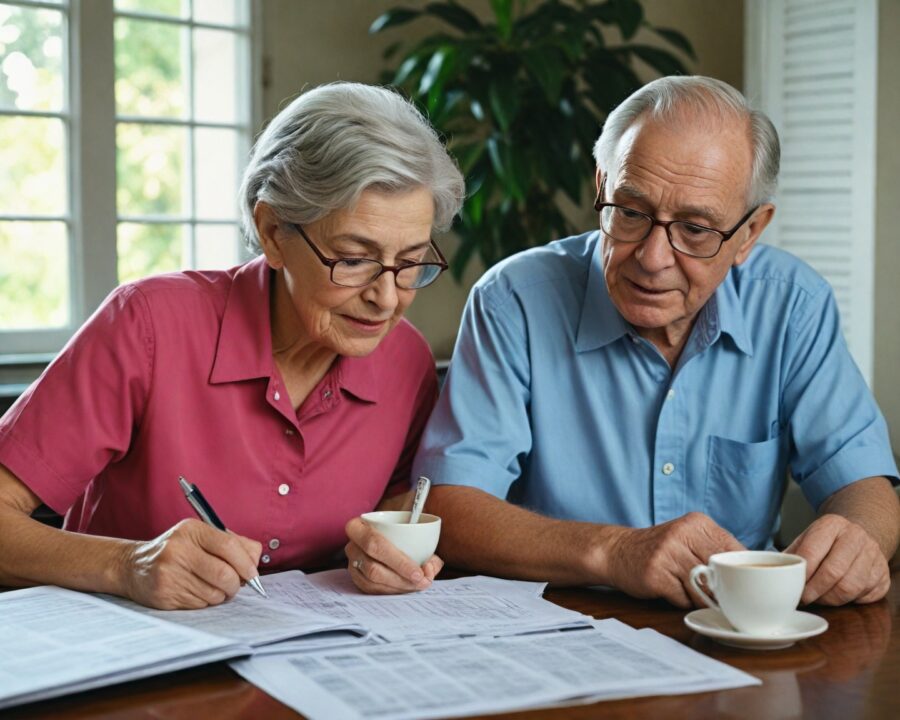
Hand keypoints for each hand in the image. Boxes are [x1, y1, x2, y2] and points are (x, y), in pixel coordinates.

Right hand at [121, 519, 262, 609]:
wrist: (134, 566)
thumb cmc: (177, 551)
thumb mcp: (201, 536)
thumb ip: (233, 543)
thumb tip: (256, 559)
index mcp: (191, 530)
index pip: (229, 546)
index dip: (246, 563)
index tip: (253, 574)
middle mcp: (178, 550)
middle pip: (224, 573)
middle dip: (236, 584)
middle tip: (236, 585)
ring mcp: (169, 573)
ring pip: (214, 593)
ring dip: (221, 595)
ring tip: (213, 587)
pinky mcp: (164, 594)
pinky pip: (200, 605)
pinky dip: (206, 602)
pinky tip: (195, 592)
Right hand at [344, 517, 442, 593]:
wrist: (386, 531)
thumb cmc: (397, 529)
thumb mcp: (409, 526)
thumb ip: (425, 543)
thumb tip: (431, 565)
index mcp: (357, 527)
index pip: (375, 544)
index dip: (399, 561)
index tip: (419, 572)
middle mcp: (351, 546)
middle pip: (373, 568)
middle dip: (401, 579)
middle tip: (422, 581)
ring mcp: (352, 564)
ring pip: (372, 582)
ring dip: (398, 587)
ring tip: (418, 585)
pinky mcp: (356, 578)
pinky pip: (372, 590)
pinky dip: (392, 591)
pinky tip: (406, 588)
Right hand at [605, 512, 744, 607]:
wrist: (617, 551)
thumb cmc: (660, 550)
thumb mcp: (688, 538)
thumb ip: (715, 550)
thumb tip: (750, 576)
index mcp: (697, 523)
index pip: (735, 551)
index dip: (739, 573)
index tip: (741, 584)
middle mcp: (682, 534)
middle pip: (720, 573)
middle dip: (722, 589)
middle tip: (719, 595)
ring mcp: (667, 553)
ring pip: (703, 589)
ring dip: (702, 599)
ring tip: (693, 593)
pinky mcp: (655, 574)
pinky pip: (683, 599)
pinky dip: (682, 602)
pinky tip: (673, 592)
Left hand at [786, 513, 889, 604]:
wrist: (859, 533)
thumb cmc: (825, 542)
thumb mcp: (805, 539)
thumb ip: (789, 555)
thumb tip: (770, 573)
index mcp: (831, 524)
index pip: (812, 552)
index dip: (801, 574)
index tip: (792, 587)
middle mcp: (855, 537)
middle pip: (833, 572)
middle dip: (814, 591)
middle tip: (804, 598)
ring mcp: (873, 555)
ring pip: (850, 587)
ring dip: (831, 599)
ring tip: (819, 599)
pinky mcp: (883, 574)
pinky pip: (865, 596)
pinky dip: (849, 601)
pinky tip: (838, 596)